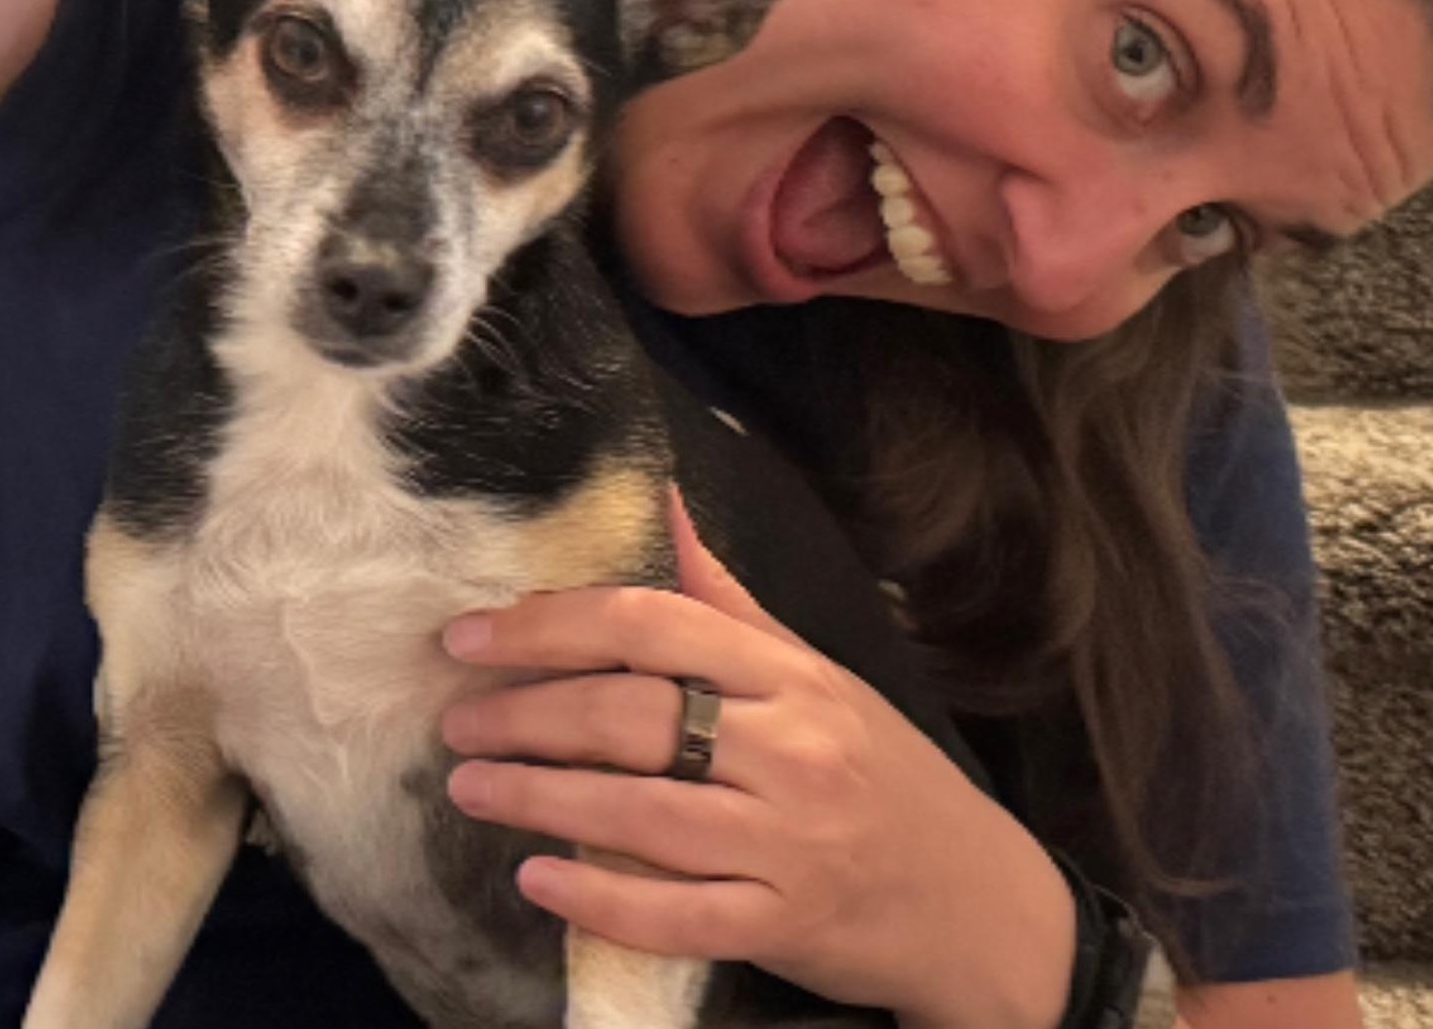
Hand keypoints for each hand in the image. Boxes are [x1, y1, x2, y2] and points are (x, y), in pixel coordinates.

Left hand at [438, 487, 1076, 1028]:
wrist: (976, 898)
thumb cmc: (885, 773)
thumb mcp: (822, 675)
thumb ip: (731, 604)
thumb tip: (665, 508)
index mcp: (794, 675)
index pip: (655, 625)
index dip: (551, 625)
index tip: (473, 636)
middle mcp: (792, 748)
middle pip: (635, 716)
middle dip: (527, 713)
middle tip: (456, 720)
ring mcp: (788, 841)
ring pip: (641, 812)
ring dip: (538, 798)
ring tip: (469, 786)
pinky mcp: (782, 924)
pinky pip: (674, 913)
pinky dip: (597, 896)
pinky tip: (537, 879)